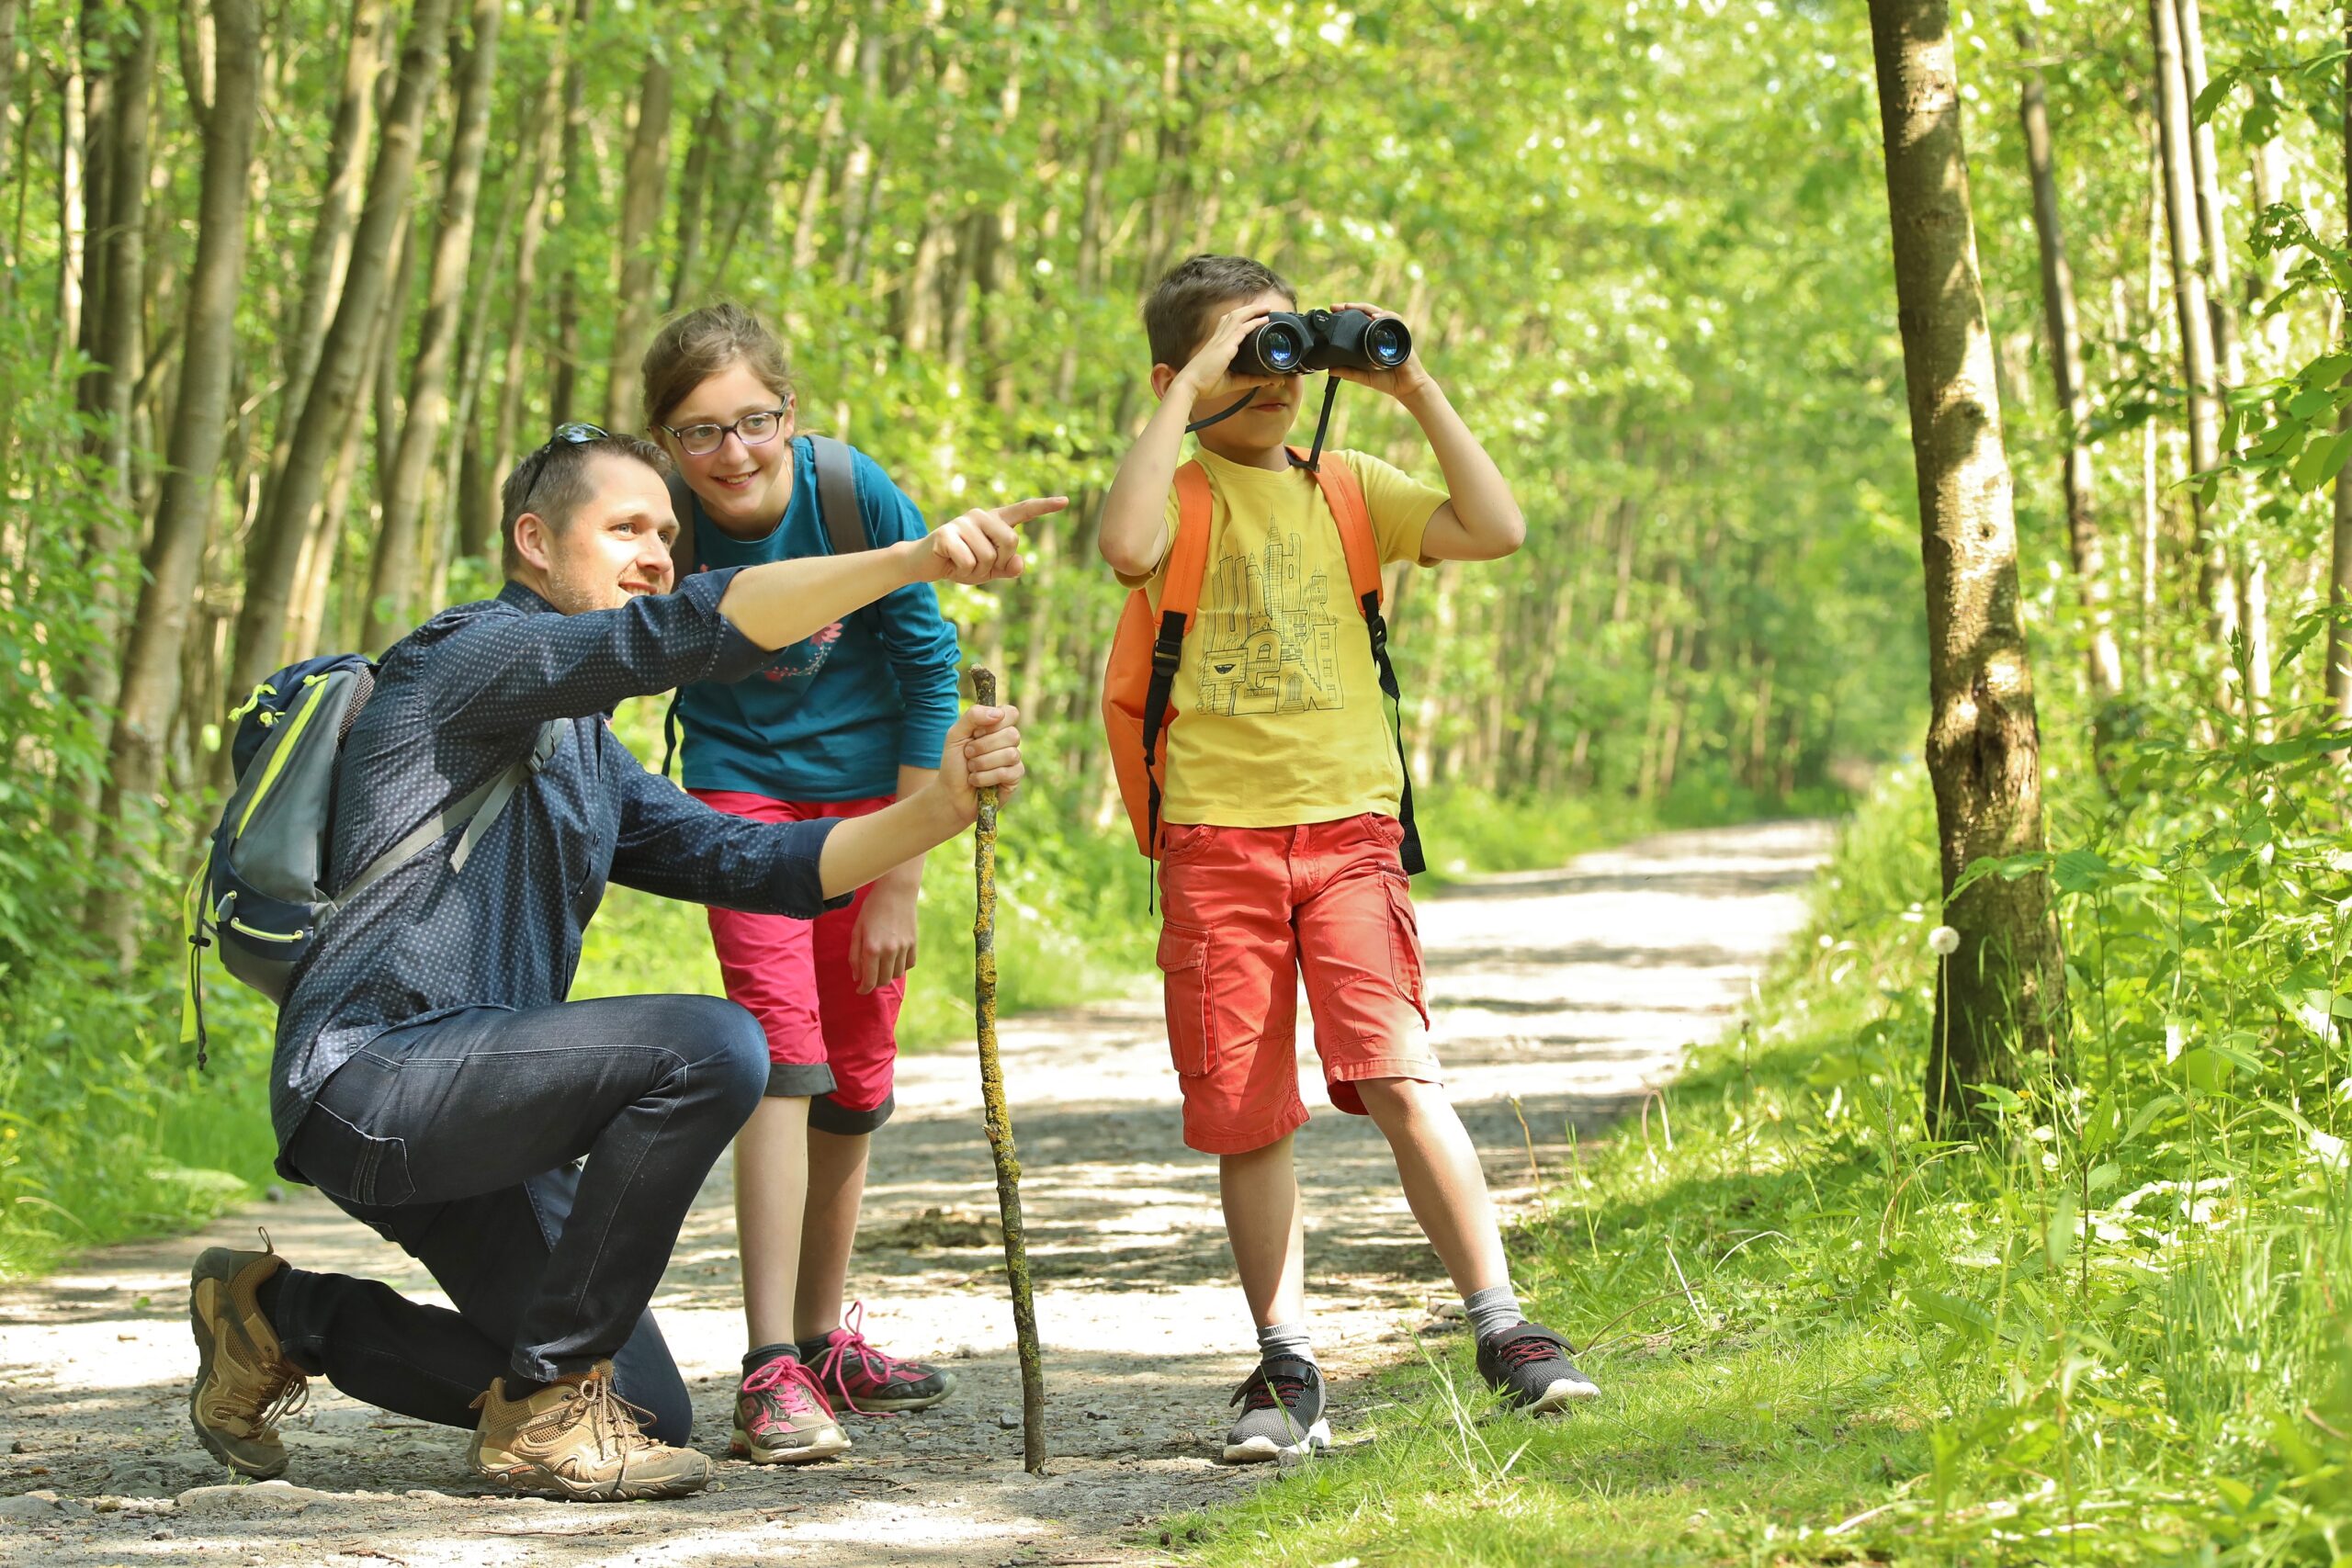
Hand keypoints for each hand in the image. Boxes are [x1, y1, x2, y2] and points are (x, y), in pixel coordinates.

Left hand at [848, 877, 918, 994]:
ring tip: (881, 965)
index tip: (860, 990)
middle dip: (874, 983)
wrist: (896, 891)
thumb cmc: (871, 909)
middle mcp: (889, 951)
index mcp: (871, 948)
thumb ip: (855, 955)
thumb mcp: (857, 930)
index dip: (863, 989)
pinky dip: (901, 966)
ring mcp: (903, 947)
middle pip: (883, 981)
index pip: (869, 981)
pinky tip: (894, 958)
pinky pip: (909, 965)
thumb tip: (857, 977)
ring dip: (888, 974)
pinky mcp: (914, 943)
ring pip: (897, 974)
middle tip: (869, 976)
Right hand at [920, 497, 1066, 583]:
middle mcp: (980, 516)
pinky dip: (963, 571)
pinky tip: (950, 563)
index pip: (1023, 511)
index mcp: (995, 521)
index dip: (1045, 507)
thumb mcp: (989, 570)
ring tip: (962, 563)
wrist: (924, 564)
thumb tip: (1020, 563)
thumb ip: (1008, 567)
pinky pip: (968, 561)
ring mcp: (962, 522)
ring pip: (989, 556)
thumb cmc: (961, 563)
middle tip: (979, 565)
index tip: (1065, 501)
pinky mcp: (946, 533)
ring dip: (977, 570)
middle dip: (999, 562)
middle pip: (1011, 541)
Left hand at [936, 703, 1022, 821]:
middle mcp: (1008, 741)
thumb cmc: (954, 763)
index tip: (976, 732)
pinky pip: (1006, 773)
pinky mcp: (1014, 778)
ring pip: (1010, 754)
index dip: (995, 723)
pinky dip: (985, 777)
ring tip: (971, 768)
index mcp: (996, 726)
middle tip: (968, 753)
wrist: (950, 793)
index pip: (1011, 713)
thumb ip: (973, 716)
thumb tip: (999, 714)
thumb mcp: (955, 734)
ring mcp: (1014, 760)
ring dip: (982, 763)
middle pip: (1012, 734)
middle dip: (983, 746)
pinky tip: (977, 781)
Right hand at [1174, 302, 1289, 408]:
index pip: (1228, 323)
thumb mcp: (1232, 381)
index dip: (1241, 316)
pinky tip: (1263, 320)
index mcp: (1216, 343)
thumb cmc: (1205, 384)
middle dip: (1250, 309)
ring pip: (1239, 318)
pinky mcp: (1225, 347)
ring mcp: (1221, 341)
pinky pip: (1241, 330)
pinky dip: (1253, 323)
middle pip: (1235, 315)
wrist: (1190, 386)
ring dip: (1253, 311)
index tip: (1254, 314)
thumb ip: (1249, 379)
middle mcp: (1218, 338)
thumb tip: (1267, 380)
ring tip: (1266, 308)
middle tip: (1265, 307)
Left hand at [1324, 301, 1433, 401]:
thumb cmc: (1388, 381)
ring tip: (1352, 307)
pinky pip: (1395, 320)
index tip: (1333, 311)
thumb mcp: (1363, 376)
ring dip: (1366, 308)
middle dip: (1353, 307)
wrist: (1406, 388)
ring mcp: (1392, 332)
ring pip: (1380, 313)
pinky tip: (1375, 317)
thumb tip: (1330, 370)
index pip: (1359, 321)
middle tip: (1338, 306)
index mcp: (1372, 339)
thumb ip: (1348, 372)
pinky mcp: (1402, 335)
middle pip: (1368, 313)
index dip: (1347, 314)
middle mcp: (1382, 333)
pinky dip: (1385, 316)